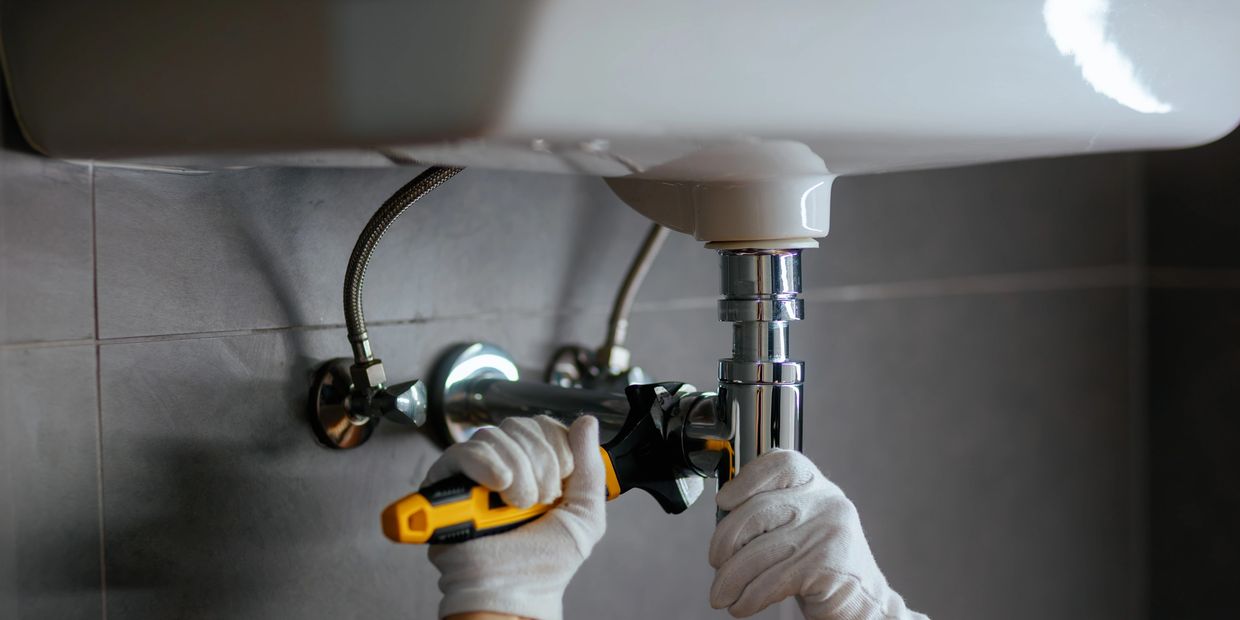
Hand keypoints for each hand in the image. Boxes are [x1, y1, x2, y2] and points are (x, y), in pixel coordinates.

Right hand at [425, 415, 605, 619]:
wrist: (514, 591)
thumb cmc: (544, 563)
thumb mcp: (584, 513)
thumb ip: (590, 465)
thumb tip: (587, 423)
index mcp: (537, 467)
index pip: (544, 425)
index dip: (558, 447)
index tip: (561, 482)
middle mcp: (505, 464)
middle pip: (521, 426)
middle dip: (540, 464)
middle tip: (540, 500)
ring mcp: (475, 473)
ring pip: (494, 436)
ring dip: (516, 471)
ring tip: (517, 505)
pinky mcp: (446, 484)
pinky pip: (462, 451)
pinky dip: (485, 465)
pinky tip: (498, 485)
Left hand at [709, 450, 927, 619]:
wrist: (863, 601)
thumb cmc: (821, 563)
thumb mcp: (800, 524)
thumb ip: (770, 510)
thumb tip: (722, 517)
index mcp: (817, 485)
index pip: (780, 464)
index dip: (746, 479)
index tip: (724, 502)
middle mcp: (826, 502)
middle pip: (757, 510)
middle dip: (726, 541)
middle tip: (717, 562)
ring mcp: (828, 532)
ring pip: (758, 552)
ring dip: (731, 579)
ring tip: (722, 594)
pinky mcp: (826, 566)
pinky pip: (772, 581)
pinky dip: (749, 597)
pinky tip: (743, 605)